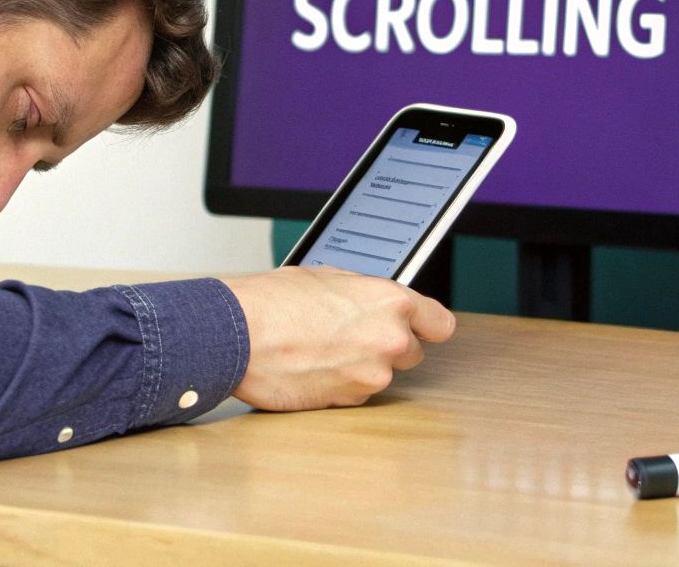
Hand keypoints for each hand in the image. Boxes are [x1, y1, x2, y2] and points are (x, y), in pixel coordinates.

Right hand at [222, 266, 456, 410]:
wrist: (237, 335)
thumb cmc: (273, 302)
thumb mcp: (327, 277)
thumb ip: (364, 293)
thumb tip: (373, 301)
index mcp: (390, 302)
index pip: (440, 323)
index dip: (427, 326)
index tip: (420, 328)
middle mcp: (390, 341)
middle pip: (412, 353)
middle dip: (386, 347)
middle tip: (350, 336)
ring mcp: (371, 376)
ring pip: (380, 375)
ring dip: (360, 367)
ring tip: (321, 350)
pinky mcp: (349, 403)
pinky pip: (355, 394)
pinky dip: (340, 384)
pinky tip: (313, 367)